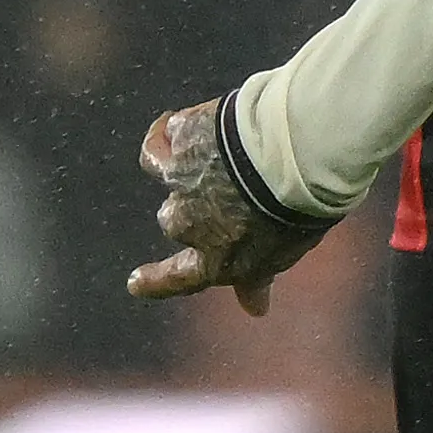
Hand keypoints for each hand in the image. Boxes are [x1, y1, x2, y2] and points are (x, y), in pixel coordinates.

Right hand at [127, 96, 332, 315]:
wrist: (291, 157)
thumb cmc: (298, 210)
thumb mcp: (283, 254)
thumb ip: (258, 276)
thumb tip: (255, 310)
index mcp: (216, 259)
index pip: (179, 278)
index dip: (155, 281)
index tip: (134, 283)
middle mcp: (188, 223)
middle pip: (173, 220)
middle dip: (191, 208)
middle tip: (222, 191)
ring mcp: (180, 180)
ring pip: (163, 174)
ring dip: (178, 165)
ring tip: (196, 148)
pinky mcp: (180, 140)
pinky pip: (164, 137)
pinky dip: (168, 132)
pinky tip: (178, 122)